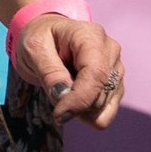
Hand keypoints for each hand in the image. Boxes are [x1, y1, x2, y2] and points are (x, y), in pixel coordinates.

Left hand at [16, 14, 123, 128]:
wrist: (48, 38)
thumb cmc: (40, 39)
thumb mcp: (34, 49)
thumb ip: (50, 72)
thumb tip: (64, 98)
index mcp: (91, 36)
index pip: (96, 74)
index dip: (79, 99)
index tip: (58, 114)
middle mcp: (110, 51)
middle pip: (99, 95)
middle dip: (73, 103)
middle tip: (52, 89)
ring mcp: (116, 69)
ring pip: (102, 108)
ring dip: (78, 109)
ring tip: (62, 87)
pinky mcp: (116, 86)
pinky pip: (105, 115)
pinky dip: (87, 115)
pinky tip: (74, 99)